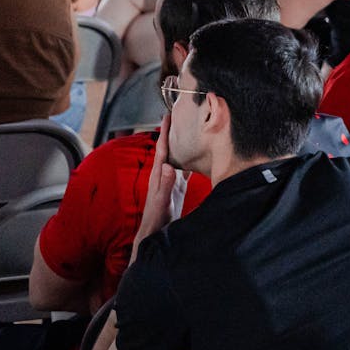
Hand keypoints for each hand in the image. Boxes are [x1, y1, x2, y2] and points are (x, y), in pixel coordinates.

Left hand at [132, 113, 176, 259]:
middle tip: (179, 115)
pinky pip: (184, 170)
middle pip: (169, 149)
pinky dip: (188, 160)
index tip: (168, 116)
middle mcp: (164, 175)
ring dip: (181, 144)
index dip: (165, 132)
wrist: (154, 234)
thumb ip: (165, 185)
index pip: (162, 149)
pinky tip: (195, 156)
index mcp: (159, 175)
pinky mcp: (177, 188)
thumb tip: (169, 166)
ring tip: (188, 130)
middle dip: (173, 133)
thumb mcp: (161, 202)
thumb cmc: (155, 220)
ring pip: (176, 157)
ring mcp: (171, 181)